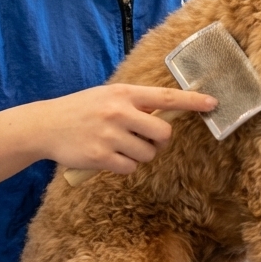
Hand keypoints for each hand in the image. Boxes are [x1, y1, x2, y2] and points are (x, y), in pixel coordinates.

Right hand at [32, 84, 217, 175]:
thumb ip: (134, 103)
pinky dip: (123, 166)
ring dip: (139, 155)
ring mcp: (110, 135)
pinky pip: (130, 168)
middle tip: (143, 139)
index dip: (192, 101)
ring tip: (119, 145)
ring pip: (147, 154)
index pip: (165, 98)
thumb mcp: (108, 96)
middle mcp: (119, 112)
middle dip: (158, 141)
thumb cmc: (82, 109)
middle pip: (162, 134)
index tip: (213, 103)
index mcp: (124, 93)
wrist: (47, 125)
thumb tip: (164, 115)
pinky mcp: (101, 156)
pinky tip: (108, 156)